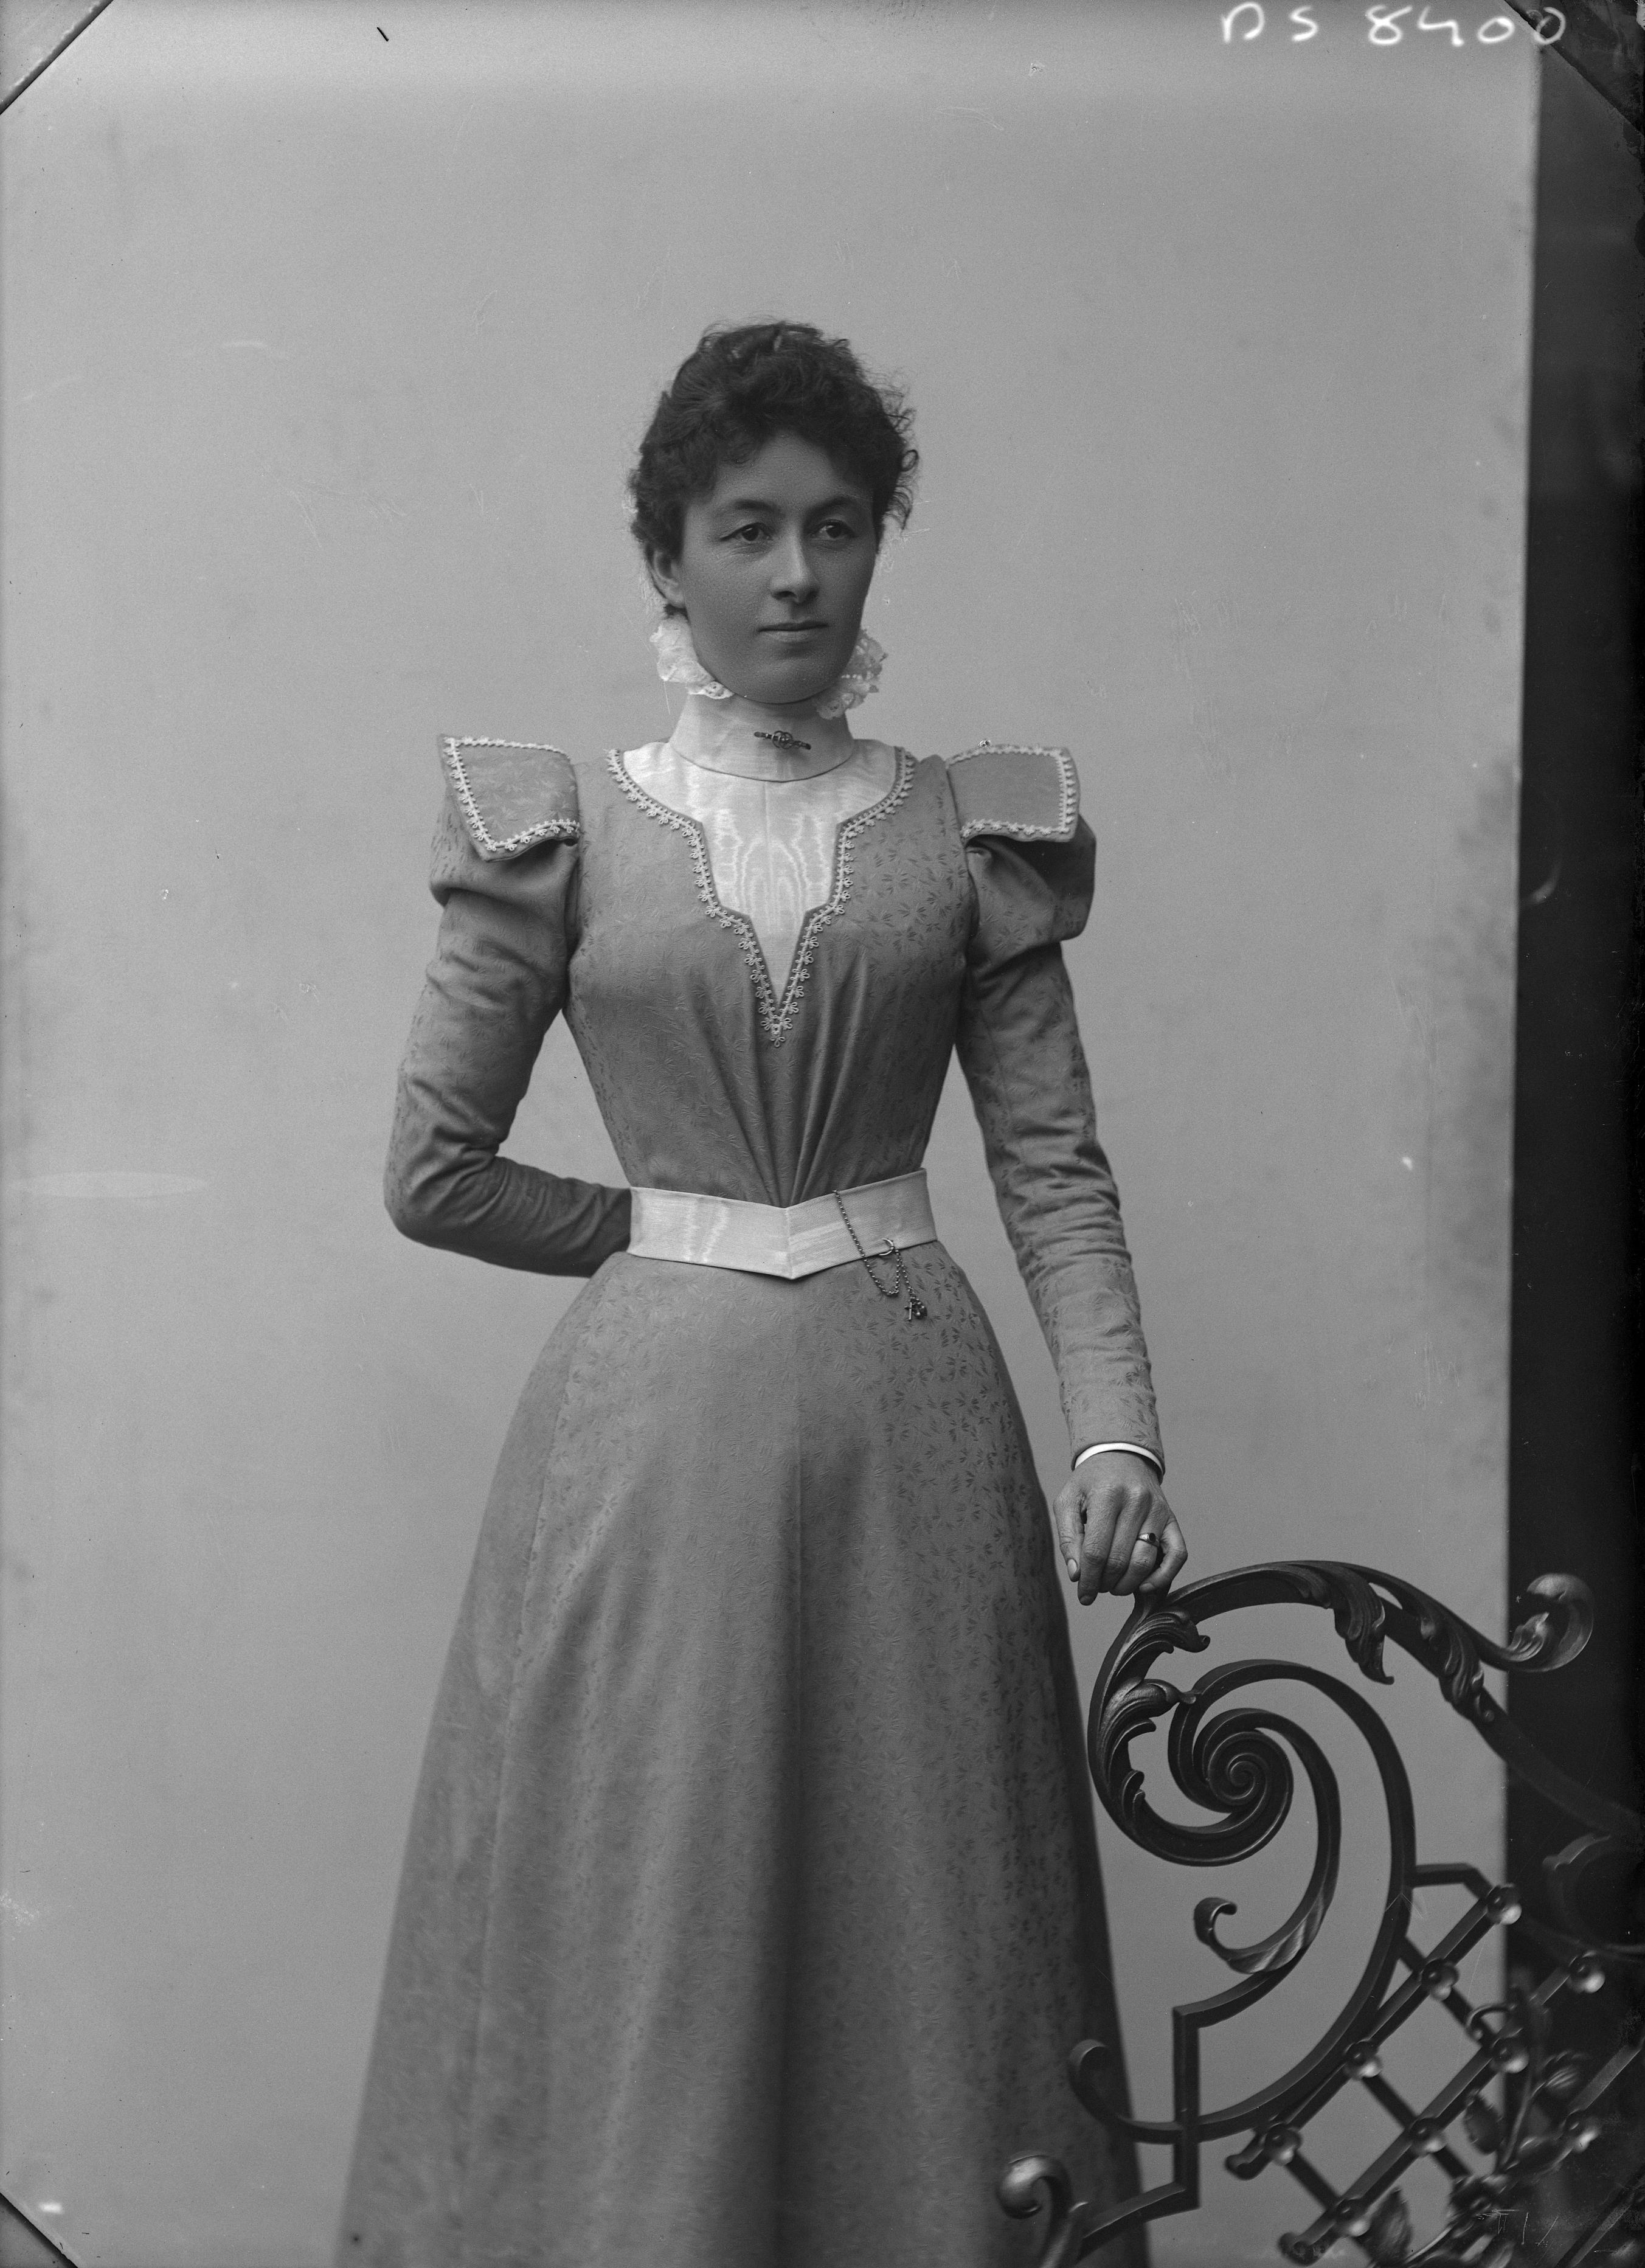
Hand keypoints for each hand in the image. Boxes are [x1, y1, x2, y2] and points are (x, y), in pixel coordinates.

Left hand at [1053, 1451, 1186, 1604]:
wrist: (1122, 1458)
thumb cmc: (1090, 1483)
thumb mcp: (1067, 1501)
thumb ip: (1068, 1537)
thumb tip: (1077, 1574)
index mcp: (1106, 1494)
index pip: (1096, 1550)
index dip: (1088, 1579)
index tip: (1084, 1595)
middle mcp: (1136, 1500)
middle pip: (1120, 1559)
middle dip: (1105, 1583)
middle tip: (1096, 1587)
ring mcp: (1158, 1510)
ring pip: (1145, 1561)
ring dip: (1127, 1584)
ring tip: (1113, 1586)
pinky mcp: (1172, 1519)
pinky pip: (1177, 1555)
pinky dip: (1163, 1576)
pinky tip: (1143, 1586)